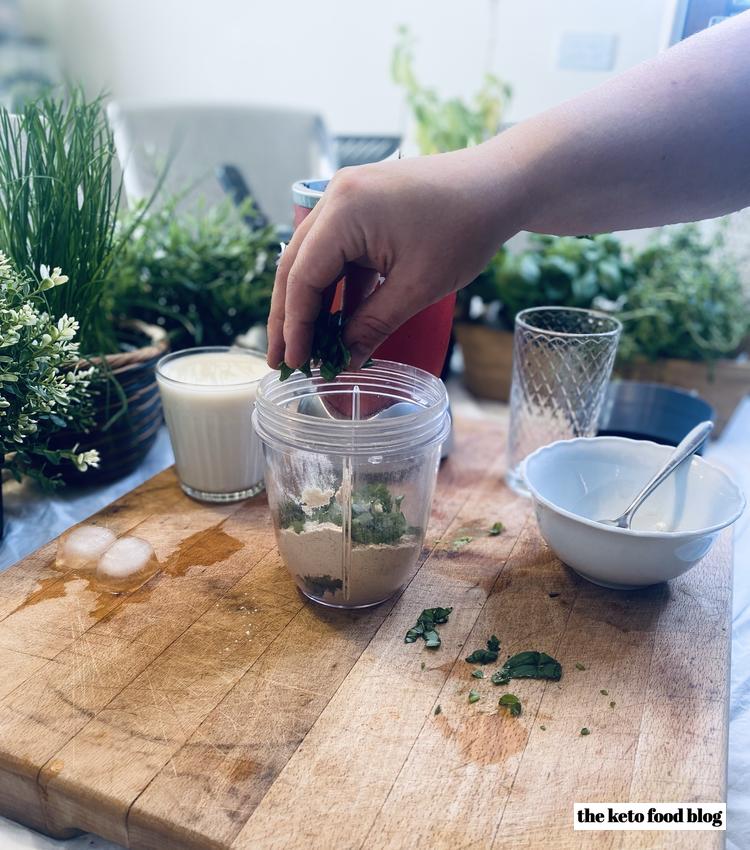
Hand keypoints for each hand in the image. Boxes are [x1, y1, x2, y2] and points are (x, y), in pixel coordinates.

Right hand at [267, 144, 526, 369]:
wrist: (501, 184)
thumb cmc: (466, 228)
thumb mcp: (417, 287)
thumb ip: (373, 326)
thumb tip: (345, 361)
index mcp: (344, 210)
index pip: (302, 277)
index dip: (296, 325)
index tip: (295, 363)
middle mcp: (336, 197)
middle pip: (297, 267)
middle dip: (290, 317)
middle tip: (281, 361)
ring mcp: (349, 199)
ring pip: (315, 261)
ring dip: (312, 304)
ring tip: (306, 347)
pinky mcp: (365, 207)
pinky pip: (340, 253)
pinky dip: (339, 288)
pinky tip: (338, 323)